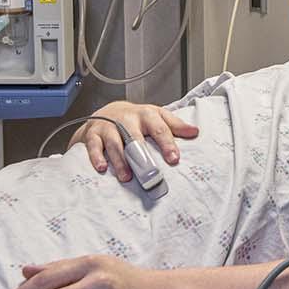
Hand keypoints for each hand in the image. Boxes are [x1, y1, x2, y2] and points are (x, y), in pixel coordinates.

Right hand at [68, 102, 198, 180]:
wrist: (107, 111)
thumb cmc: (135, 118)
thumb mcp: (157, 116)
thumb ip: (175, 125)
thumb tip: (195, 132)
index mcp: (146, 115)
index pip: (159, 128)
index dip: (167, 143)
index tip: (174, 158)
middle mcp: (127, 119)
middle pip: (135, 136)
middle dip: (143, 155)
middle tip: (150, 172)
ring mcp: (109, 126)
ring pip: (115, 143)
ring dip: (120, 161)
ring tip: (127, 177)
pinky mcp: (93, 134)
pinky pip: (94, 145)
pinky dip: (97, 157)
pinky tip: (102, 168)